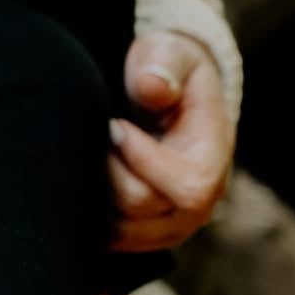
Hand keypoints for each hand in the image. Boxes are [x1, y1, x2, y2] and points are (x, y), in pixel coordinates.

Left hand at [107, 29, 233, 252]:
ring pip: (124, 232)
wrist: (172, 98)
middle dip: (109, 173)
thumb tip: (152, 87)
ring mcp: (173, 225)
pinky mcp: (148, 234)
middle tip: (95, 138)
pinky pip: (114, 240)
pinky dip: (91, 216)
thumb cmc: (170, 71)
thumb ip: (163, 64)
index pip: (188, 185)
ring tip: (88, 157)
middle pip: (145, 208)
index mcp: (213, 160)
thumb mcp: (169, 53)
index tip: (115, 126)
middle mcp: (199, 203)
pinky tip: (81, 182)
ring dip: (95, 197)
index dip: (143, 160)